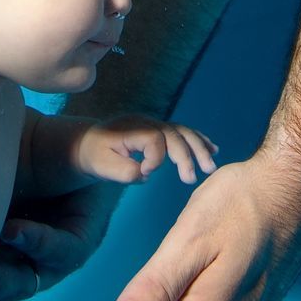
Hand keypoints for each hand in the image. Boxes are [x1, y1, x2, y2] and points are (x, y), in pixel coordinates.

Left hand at [76, 116, 219, 185]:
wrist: (88, 144)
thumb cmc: (95, 156)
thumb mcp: (103, 167)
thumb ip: (124, 171)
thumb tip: (147, 174)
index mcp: (132, 128)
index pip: (155, 140)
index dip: (155, 160)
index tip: (144, 173)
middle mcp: (146, 122)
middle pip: (174, 133)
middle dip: (187, 156)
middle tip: (191, 178)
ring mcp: (154, 124)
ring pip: (182, 131)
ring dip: (199, 148)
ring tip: (210, 165)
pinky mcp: (158, 129)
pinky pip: (181, 132)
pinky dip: (197, 141)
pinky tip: (212, 149)